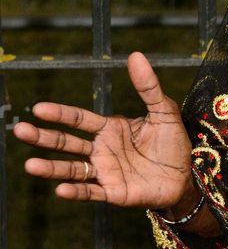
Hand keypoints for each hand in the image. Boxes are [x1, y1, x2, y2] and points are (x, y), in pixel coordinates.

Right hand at [14, 50, 194, 210]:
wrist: (185, 178)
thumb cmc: (172, 145)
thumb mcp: (164, 112)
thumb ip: (148, 88)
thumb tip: (136, 56)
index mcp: (109, 128)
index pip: (78, 119)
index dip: (60, 114)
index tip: (39, 109)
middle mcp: (101, 149)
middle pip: (67, 142)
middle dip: (44, 138)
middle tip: (21, 130)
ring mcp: (105, 172)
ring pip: (72, 169)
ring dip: (51, 168)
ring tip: (31, 165)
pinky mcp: (114, 192)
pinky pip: (91, 192)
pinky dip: (76, 191)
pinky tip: (60, 189)